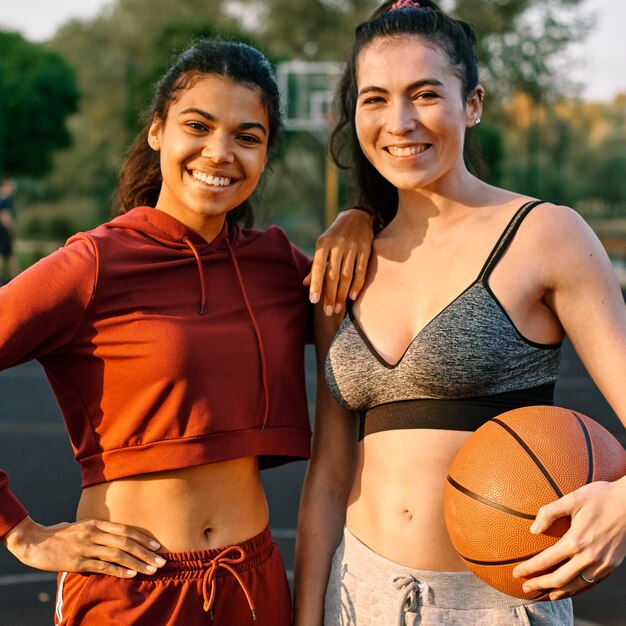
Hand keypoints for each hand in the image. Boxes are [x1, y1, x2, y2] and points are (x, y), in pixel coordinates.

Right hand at [3, 516, 165, 577]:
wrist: (35, 541)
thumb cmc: (62, 535)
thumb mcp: (84, 527)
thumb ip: (101, 531)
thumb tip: (120, 537)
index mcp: (97, 523)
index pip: (127, 530)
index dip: (144, 538)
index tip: (158, 546)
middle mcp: (95, 533)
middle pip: (127, 542)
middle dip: (147, 552)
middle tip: (162, 560)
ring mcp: (87, 547)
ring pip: (118, 554)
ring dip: (138, 563)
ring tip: (152, 570)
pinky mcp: (78, 561)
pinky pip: (103, 566)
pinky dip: (119, 570)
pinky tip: (132, 574)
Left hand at [305, 208, 374, 314]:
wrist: (357, 216)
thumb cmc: (335, 235)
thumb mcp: (323, 245)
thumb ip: (316, 265)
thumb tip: (305, 284)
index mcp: (323, 243)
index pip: (318, 267)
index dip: (316, 284)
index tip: (313, 300)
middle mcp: (338, 245)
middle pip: (333, 275)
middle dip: (330, 295)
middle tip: (328, 312)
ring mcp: (353, 247)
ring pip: (347, 275)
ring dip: (342, 294)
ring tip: (338, 309)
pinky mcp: (366, 249)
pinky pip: (361, 270)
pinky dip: (357, 285)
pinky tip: (352, 297)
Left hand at [512, 479, 625, 599]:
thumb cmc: (600, 496)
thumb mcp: (572, 498)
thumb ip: (550, 512)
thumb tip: (533, 529)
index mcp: (576, 540)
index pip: (546, 561)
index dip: (530, 569)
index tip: (516, 573)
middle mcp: (589, 557)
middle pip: (559, 580)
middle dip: (540, 586)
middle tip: (525, 588)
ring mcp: (602, 564)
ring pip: (577, 586)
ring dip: (558, 592)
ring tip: (545, 594)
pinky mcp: (612, 565)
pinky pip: (591, 583)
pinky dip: (577, 590)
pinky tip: (570, 589)